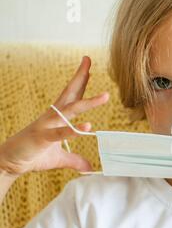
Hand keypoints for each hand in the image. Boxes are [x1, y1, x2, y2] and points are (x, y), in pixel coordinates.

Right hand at [0, 56, 108, 175]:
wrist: (10, 162)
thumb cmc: (33, 155)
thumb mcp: (59, 159)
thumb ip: (75, 160)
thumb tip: (89, 168)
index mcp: (57, 117)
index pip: (71, 96)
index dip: (81, 82)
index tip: (89, 67)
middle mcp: (53, 117)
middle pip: (70, 93)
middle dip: (80, 77)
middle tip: (88, 59)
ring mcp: (47, 125)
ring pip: (70, 111)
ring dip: (88, 103)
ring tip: (105, 96)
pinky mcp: (43, 138)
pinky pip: (61, 133)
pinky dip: (74, 130)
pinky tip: (88, 126)